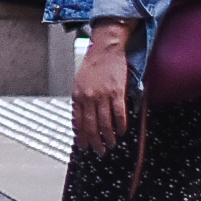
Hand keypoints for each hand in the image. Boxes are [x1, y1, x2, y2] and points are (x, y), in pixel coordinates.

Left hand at [73, 23, 133, 153]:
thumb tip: (81, 118)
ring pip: (105, 124)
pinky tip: (122, 132)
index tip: (84, 147)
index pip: (78, 122)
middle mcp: (88, 97)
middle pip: (91, 126)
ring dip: (108, 137)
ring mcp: (102, 95)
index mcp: (78, 96)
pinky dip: (121, 125)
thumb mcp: (80, 83)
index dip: (81, 136)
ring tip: (111, 144)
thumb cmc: (92, 66)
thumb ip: (81, 100)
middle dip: (95, 142)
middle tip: (99, 151)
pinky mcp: (117, 92)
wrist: (105, 50)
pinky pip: (119, 114)